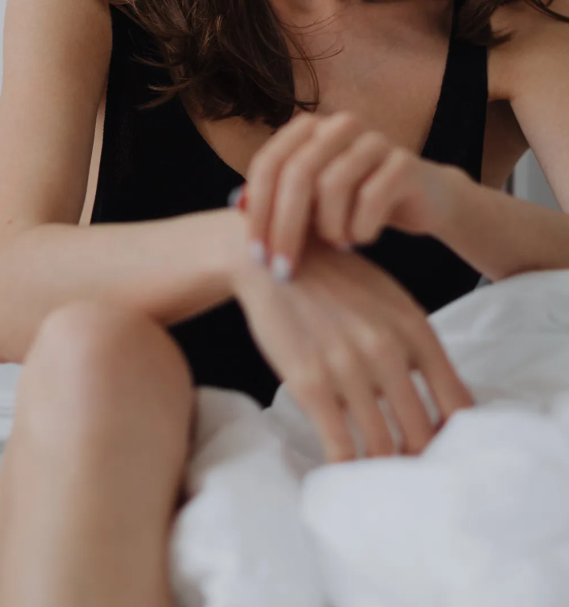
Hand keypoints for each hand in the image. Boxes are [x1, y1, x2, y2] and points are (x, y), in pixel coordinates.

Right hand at [231, 238, 474, 462]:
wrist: (275, 256)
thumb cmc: (335, 279)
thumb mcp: (390, 300)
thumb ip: (416, 343)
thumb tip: (443, 398)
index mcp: (415, 329)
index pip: (458, 403)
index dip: (456, 437)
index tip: (445, 451)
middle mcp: (388, 350)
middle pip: (422, 435)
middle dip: (418, 461)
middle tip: (410, 474)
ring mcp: (348, 369)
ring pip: (382, 447)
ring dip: (382, 469)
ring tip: (377, 477)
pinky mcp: (309, 383)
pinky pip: (340, 447)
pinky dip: (345, 469)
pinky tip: (343, 472)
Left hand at [242, 109, 468, 278]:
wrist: (421, 200)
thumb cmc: (352, 204)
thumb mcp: (310, 204)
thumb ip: (276, 201)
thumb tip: (237, 207)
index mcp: (309, 129)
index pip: (268, 164)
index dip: (258, 211)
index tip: (256, 256)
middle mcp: (338, 125)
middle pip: (297, 174)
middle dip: (286, 229)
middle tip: (283, 271)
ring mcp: (374, 139)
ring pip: (333, 185)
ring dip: (330, 228)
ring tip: (337, 243)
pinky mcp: (405, 161)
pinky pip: (372, 198)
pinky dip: (360, 228)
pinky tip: (361, 238)